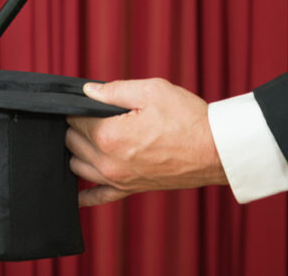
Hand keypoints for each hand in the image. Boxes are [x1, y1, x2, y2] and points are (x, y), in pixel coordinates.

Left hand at [66, 78, 226, 206]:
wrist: (215, 151)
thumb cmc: (188, 119)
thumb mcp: (152, 91)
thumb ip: (115, 90)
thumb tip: (88, 91)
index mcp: (110, 135)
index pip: (75, 119)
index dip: (80, 106)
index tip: (89, 101)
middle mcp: (109, 162)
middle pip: (72, 141)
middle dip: (77, 125)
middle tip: (94, 114)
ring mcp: (118, 179)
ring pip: (77, 166)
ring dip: (78, 150)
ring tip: (91, 136)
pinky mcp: (129, 189)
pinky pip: (96, 197)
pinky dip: (83, 194)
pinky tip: (77, 191)